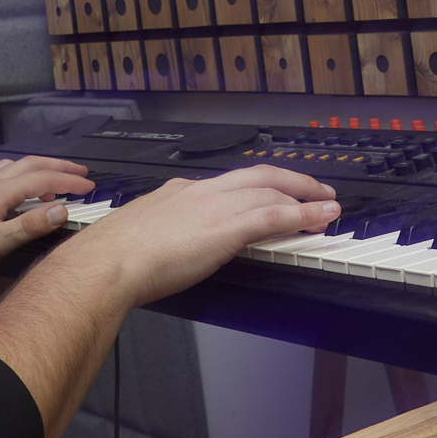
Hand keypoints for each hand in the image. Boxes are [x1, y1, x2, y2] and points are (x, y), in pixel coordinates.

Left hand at [0, 156, 93, 292]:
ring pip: (10, 168)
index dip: (68, 182)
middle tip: (80, 173)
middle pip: (29, 165)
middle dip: (57, 167)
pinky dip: (6, 175)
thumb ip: (30, 226)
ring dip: (34, 168)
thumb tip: (61, 210)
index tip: (89, 188)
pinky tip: (2, 183)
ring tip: (50, 177)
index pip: (42, 179)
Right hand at [67, 165, 339, 307]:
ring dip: (305, 195)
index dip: (257, 186)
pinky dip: (302, 213)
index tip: (271, 192)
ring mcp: (215, 207)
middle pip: (257, 174)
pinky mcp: (226, 228)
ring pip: (270, 189)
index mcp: (179, 192)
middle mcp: (201, 192)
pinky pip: (274, 215)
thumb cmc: (115, 257)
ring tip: (328, 205)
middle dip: (291, 179)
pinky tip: (320, 217)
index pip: (228, 183)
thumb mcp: (140, 233)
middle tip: (315, 189)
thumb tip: (167, 246)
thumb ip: (161, 233)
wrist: (108, 263)